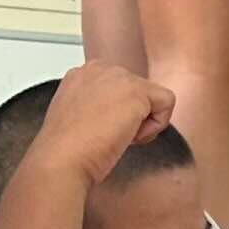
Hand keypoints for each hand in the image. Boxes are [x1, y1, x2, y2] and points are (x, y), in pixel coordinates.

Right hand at [36, 61, 174, 186]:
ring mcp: (118, 77)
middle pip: (136, 92)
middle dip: (130, 117)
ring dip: (141, 123)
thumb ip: (94, 107)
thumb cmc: (64, 149)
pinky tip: (131, 137)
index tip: (99, 130)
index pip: (117, 89)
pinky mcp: (137, 91)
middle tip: (108, 136)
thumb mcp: (75, 119)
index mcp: (81, 75)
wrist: (61, 159)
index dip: (115, 114)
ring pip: (152, 98)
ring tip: (116, 136)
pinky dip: (155, 126)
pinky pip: (167, 103)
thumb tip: (113, 117)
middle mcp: (100, 69)